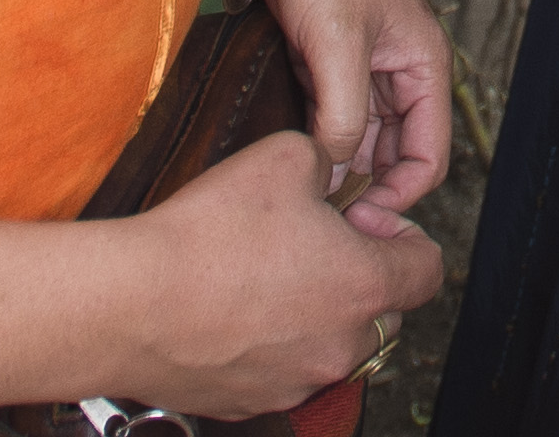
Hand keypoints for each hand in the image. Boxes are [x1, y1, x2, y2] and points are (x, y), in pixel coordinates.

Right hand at [101, 129, 439, 418]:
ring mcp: (296, 382)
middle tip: (311, 243)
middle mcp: (341, 345)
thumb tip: (327, 175)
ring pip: (329, 345)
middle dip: (358, 277)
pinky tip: (231, 310)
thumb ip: (326, 162)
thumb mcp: (285, 157)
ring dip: (313, 314)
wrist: (130, 303)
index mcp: (364, 286)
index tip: (364, 220)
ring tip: (263, 275)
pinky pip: (280, 371)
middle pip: (382, 313)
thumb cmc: (209, 234)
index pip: (428, 269)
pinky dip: (269, 345)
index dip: (404, 236)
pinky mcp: (250, 402)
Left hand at [241, 0, 452, 232]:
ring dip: (336, 164)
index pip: (428, 157)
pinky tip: (287, 156)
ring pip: (360, 139)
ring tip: (301, 191)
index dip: (396, 197)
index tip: (352, 222)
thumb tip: (336, 172)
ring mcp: (363, 67)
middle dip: (364, 187)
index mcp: (424, 67)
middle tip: (319, 216)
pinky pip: (330, 116)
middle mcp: (400, 73)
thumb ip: (344, 114)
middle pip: (394, 154)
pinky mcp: (326, 60)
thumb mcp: (336, 42)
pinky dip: (315, 138)